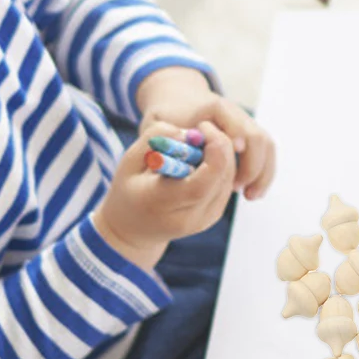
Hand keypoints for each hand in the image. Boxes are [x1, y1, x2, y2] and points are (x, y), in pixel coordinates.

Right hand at [95, 117, 238, 267]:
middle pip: (221, 177)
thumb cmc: (129, 190)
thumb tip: (188, 132)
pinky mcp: (214, 215)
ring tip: (197, 144)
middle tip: (202, 127)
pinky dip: (221, 164)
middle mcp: (188, 218)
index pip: (200, 184)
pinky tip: (202, 157)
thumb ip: (154, 139)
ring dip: (221, 153)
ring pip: (228, 177)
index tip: (203, 128)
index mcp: (161, 204)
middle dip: (219, 144)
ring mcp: (204, 219)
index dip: (213, 152)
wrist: (134, 230)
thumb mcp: (129, 161)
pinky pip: (227, 182)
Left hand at [135, 67, 276, 199]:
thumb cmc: (166, 117)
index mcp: (212, 107)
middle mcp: (234, 113)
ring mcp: (244, 124)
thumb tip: (182, 155)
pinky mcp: (249, 137)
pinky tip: (252, 193)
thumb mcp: (158, 124)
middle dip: (251, 165)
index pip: (232, 120)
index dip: (234, 138)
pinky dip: (263, 173)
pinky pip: (266, 153)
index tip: (233, 157)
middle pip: (255, 135)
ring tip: (249, 196)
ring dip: (261, 172)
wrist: (179, 102)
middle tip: (237, 188)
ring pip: (266, 146)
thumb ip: (163, 137)